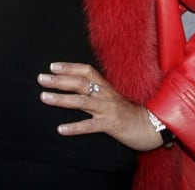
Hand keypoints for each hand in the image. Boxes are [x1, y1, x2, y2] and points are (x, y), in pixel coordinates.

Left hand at [37, 62, 162, 151]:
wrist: (152, 126)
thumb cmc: (131, 113)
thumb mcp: (114, 98)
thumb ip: (99, 93)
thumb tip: (80, 89)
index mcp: (106, 87)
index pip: (87, 71)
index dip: (70, 67)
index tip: (53, 66)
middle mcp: (106, 95)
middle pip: (80, 83)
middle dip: (59, 80)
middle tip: (41, 78)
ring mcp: (108, 109)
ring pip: (81, 101)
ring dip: (61, 99)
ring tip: (44, 97)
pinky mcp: (111, 125)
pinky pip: (90, 126)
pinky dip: (74, 127)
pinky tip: (61, 129)